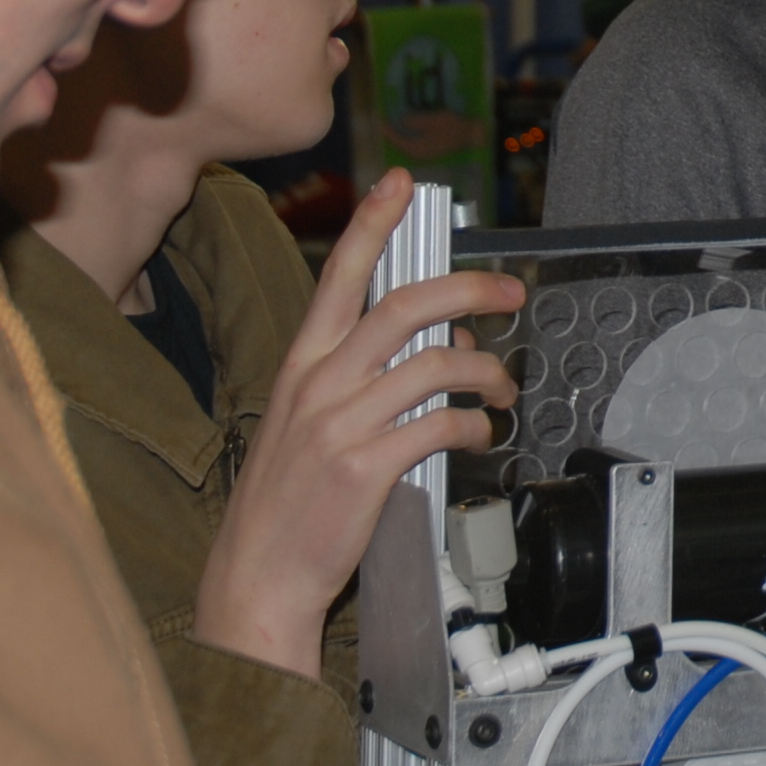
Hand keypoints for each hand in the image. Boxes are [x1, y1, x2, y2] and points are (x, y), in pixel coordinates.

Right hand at [192, 170, 525, 680]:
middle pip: (403, 306)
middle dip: (468, 287)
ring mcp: (339, 425)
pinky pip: (440, 424)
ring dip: (485, 369)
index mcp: (300, 367)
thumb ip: (356, 376)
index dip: (371, 224)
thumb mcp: (305, 422)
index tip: (399, 185)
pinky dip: (473, 425)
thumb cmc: (287, 503)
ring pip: (434, 364)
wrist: (255, 580)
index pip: (338, 276)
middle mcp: (317, 385)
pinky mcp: (365, 468)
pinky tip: (481, 434)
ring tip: (503, 387)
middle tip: (510, 290)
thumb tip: (435, 340)